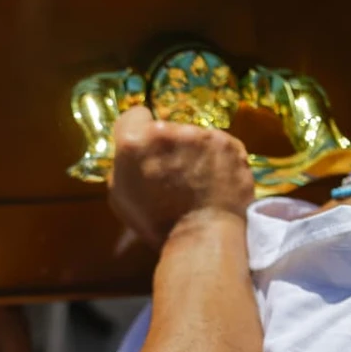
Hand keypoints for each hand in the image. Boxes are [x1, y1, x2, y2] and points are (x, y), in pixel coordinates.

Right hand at [109, 107, 254, 247]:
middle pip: (166, 128)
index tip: (145, 147)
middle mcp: (169, 130)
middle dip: (168, 144)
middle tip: (173, 170)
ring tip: (198, 178)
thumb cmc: (155, 221)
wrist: (202, 236)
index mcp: (134, 141)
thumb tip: (136, 155)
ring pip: (195, 136)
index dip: (138, 131)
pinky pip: (219, 146)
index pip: (134, 115)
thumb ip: (125, 164)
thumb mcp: (120, 194)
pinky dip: (217, 158)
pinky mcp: (230, 143)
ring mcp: (203, 135)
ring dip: (194, 151)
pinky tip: (216, 178)